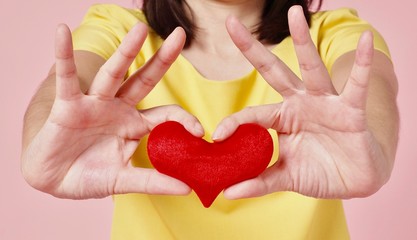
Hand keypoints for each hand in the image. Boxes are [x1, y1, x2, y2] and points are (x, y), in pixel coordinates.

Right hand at [21, 23, 202, 198]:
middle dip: (162, 59)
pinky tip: (61, 32)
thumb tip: (187, 189)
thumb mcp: (125, 180)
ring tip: (139, 28)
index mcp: (135, 125)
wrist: (54, 180)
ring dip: (126, 51)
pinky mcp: (68, 105)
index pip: (166, 114)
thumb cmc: (90, 176)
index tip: (200, 131)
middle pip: (144, 79)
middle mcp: (118, 109)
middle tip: (182, 35)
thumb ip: (153, 182)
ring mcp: (95, 104)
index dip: (184, 118)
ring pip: (113, 73)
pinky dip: (63, 56)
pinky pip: (66, 77)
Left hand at [215, 6, 390, 198]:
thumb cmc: (318, 173)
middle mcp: (300, 104)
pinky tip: (365, 39)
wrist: (355, 181)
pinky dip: (361, 64)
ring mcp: (324, 103)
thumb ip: (259, 182)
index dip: (235, 122)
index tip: (217, 134)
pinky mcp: (350, 109)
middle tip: (231, 23)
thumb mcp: (285, 177)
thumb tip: (228, 193)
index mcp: (282, 119)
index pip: (253, 115)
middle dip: (252, 49)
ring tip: (296, 13)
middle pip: (273, 71)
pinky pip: (356, 83)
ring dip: (303, 41)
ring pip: (311, 68)